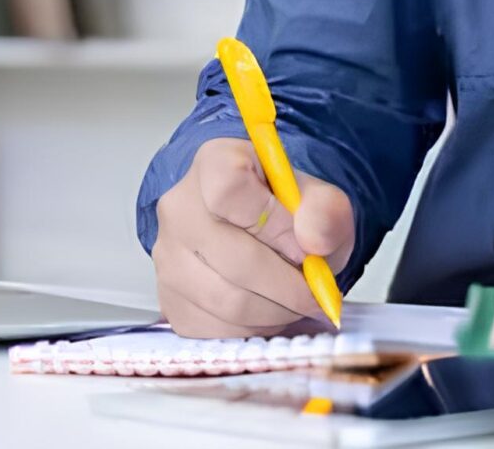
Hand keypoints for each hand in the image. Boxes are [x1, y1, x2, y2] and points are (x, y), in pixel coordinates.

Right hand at [152, 137, 355, 336]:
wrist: (265, 236)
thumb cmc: (289, 215)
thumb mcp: (321, 202)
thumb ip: (326, 212)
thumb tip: (313, 241)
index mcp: (214, 163)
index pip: (229, 189)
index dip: (275, 224)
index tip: (305, 245)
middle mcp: (179, 207)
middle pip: (235, 260)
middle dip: (289, 287)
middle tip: (316, 292)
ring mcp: (167, 257)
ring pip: (228, 303)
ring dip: (275, 312)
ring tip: (294, 301)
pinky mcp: (169, 301)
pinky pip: (215, 330)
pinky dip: (253, 330)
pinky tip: (267, 311)